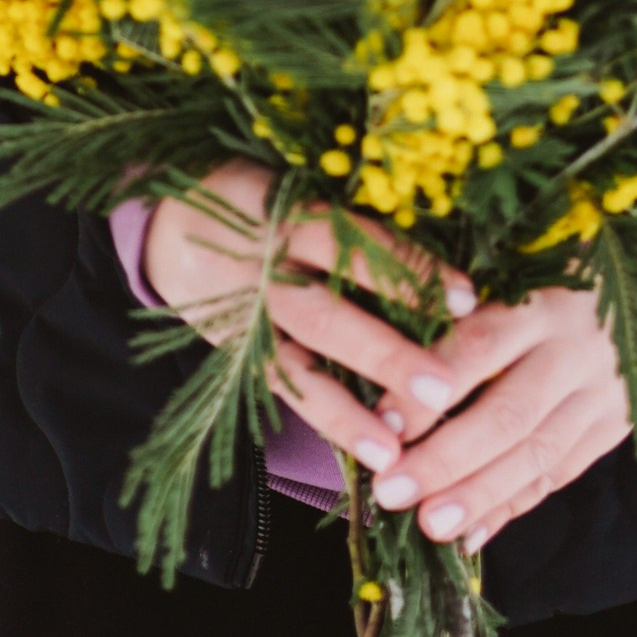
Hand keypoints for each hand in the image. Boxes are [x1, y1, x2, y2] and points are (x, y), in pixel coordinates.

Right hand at [142, 164, 476, 483]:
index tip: (468, 300)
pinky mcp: (237, 353)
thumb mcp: (300, 183)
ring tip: (396, 452)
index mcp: (286, 213)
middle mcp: (262, 269)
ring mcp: (245, 318)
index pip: (353, 242)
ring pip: (299, 367)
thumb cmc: (265, 197)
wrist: (169, 220)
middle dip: (384, 355)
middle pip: (325, 316)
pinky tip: (368, 453)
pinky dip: (327, 421)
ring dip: (350, 412)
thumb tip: (448, 257)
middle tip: (442, 390)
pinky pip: (284, 389)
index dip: (409, 269)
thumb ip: (357, 215)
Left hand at [364, 282, 631, 554]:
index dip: (431, 388)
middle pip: (509, 414)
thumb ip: (461, 311)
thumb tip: (389, 367)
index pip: (480, 347)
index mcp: (541, 301)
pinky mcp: (615, 426)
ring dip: (480, 495)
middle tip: (392, 492)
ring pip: (537, 453)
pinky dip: (514, 506)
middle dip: (446, 460)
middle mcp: (576, 349)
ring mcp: (602, 393)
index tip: (381, 421)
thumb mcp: (512, 270)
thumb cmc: (550, 274)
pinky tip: (473, 532)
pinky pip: (560, 473)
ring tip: (431, 525)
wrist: (635, 291)